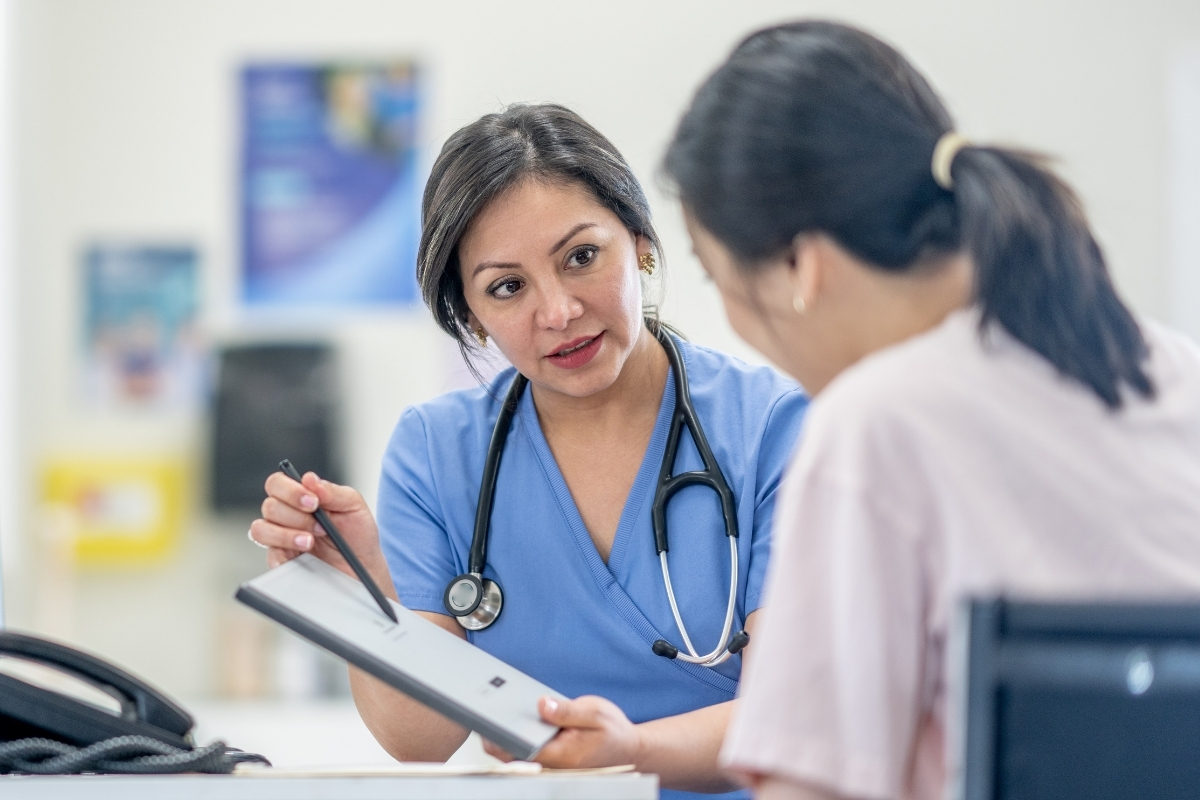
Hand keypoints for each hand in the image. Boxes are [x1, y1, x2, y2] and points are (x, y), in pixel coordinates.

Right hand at [249, 470, 391, 591]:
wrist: (364, 566)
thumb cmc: (357, 534)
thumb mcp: (353, 506)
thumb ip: (332, 491)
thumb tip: (309, 479)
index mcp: (300, 498)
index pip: (277, 484)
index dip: (290, 490)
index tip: (313, 501)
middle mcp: (286, 516)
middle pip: (269, 506)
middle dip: (297, 516)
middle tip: (321, 527)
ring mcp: (280, 539)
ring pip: (261, 530)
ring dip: (286, 535)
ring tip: (310, 542)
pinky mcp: (282, 561)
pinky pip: (270, 556)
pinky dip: (284, 555)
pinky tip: (303, 557)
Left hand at [483, 696, 641, 768]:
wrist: (628, 749)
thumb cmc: (614, 732)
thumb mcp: (595, 712)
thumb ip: (567, 710)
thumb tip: (541, 704)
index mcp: (562, 754)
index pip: (522, 749)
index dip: (500, 737)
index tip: (486, 721)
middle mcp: (552, 763)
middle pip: (513, 754)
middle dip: (496, 736)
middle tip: (481, 712)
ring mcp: (550, 763)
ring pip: (517, 753)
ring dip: (504, 736)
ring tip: (492, 712)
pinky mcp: (551, 758)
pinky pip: (527, 750)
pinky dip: (516, 737)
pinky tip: (511, 718)